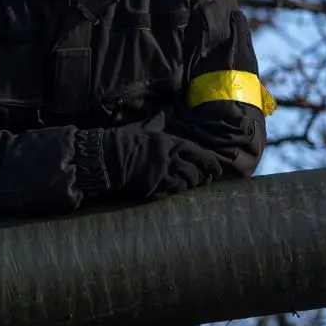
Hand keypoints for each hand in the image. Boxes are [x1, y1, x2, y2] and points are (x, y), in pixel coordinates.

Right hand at [102, 128, 222, 199]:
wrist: (108, 157)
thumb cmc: (126, 143)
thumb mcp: (149, 134)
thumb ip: (167, 142)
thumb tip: (179, 144)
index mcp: (170, 142)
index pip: (197, 153)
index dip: (210, 163)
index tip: (217, 170)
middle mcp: (169, 158)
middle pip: (195, 170)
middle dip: (202, 177)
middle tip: (205, 181)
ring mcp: (162, 174)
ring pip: (186, 183)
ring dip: (189, 185)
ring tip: (189, 185)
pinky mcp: (154, 187)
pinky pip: (172, 192)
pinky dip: (175, 191)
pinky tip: (172, 189)